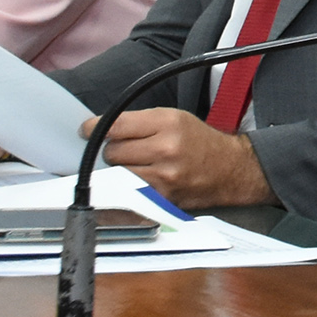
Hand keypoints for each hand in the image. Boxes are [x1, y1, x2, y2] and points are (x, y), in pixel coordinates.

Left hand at [79, 108, 271, 209]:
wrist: (231, 170)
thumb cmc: (199, 142)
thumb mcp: (174, 118)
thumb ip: (137, 122)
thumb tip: (98, 130)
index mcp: (168, 123)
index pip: (116, 125)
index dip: (94, 128)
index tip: (86, 131)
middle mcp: (166, 149)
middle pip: (112, 152)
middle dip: (114, 151)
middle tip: (129, 151)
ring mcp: (164, 177)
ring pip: (117, 174)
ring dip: (120, 171)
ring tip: (138, 166)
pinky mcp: (163, 199)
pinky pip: (128, 194)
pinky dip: (126, 189)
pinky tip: (138, 182)